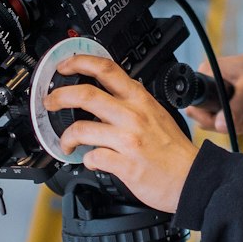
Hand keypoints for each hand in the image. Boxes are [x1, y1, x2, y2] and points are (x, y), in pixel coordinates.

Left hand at [43, 55, 198, 213]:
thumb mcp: (155, 113)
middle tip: (50, 103)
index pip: (106, 69)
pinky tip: (90, 160)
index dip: (79, 62)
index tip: (64, 66)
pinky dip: (86, 160)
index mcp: (140, 99)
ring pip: (82, 128)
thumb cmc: (173, 150)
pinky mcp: (125, 165)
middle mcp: (133, 116)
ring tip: (66, 143)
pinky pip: (93, 158)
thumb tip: (102, 98)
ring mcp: (128, 140)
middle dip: (59, 97)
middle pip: (86, 94)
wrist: (192, 178)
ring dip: (67, 137)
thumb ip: (131, 103)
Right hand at [185, 47, 242, 134]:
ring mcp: (218, 90)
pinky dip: (240, 121)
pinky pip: (226, 116)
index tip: (230, 121)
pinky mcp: (228, 97)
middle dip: (227, 123)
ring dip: (237, 124)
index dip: (210, 118)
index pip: (196, 105)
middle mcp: (209, 81)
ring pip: (217, 119)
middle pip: (205, 115)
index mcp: (208, 74)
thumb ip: (235, 109)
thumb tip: (220, 127)